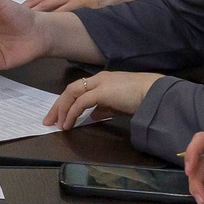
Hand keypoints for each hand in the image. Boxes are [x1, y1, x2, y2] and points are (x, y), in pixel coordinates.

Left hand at [46, 70, 161, 128]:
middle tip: (49, 120)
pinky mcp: (101, 92)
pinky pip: (80, 103)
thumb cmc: (141, 97)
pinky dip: (72, 113)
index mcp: (102, 80)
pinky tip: (68, 123)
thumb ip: (105, 107)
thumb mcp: (119, 104)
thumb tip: (93, 115)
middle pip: (70, 90)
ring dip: (62, 110)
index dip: (67, 101)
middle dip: (58, 105)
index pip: (78, 89)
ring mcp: (99, 84)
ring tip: (56, 124)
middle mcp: (98, 79)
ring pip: (72, 94)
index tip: (59, 114)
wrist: (154, 93)